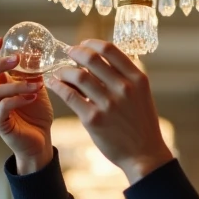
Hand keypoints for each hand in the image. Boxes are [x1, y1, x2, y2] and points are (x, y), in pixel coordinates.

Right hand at [0, 37, 53, 173]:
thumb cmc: (36, 113)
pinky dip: (19, 99)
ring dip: (17, 85)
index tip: (0, 39)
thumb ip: (33, 72)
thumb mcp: (36, 87)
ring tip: (37, 85)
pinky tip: (34, 97)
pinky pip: (3, 107)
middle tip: (16, 59)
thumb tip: (38, 50)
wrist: (41, 139)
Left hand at [45, 39, 174, 183]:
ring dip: (64, 70)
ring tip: (59, 71)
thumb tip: (99, 62)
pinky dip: (58, 86)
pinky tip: (53, 84)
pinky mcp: (94, 119)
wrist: (144, 155)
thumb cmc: (141, 124)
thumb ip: (125, 78)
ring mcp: (108, 104)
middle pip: (92, 58)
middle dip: (76, 52)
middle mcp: (124, 88)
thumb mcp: (142, 95)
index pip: (110, 50)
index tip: (84, 44)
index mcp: (137, 79)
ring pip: (78, 75)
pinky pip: (70, 95)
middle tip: (68, 53)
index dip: (92, 43)